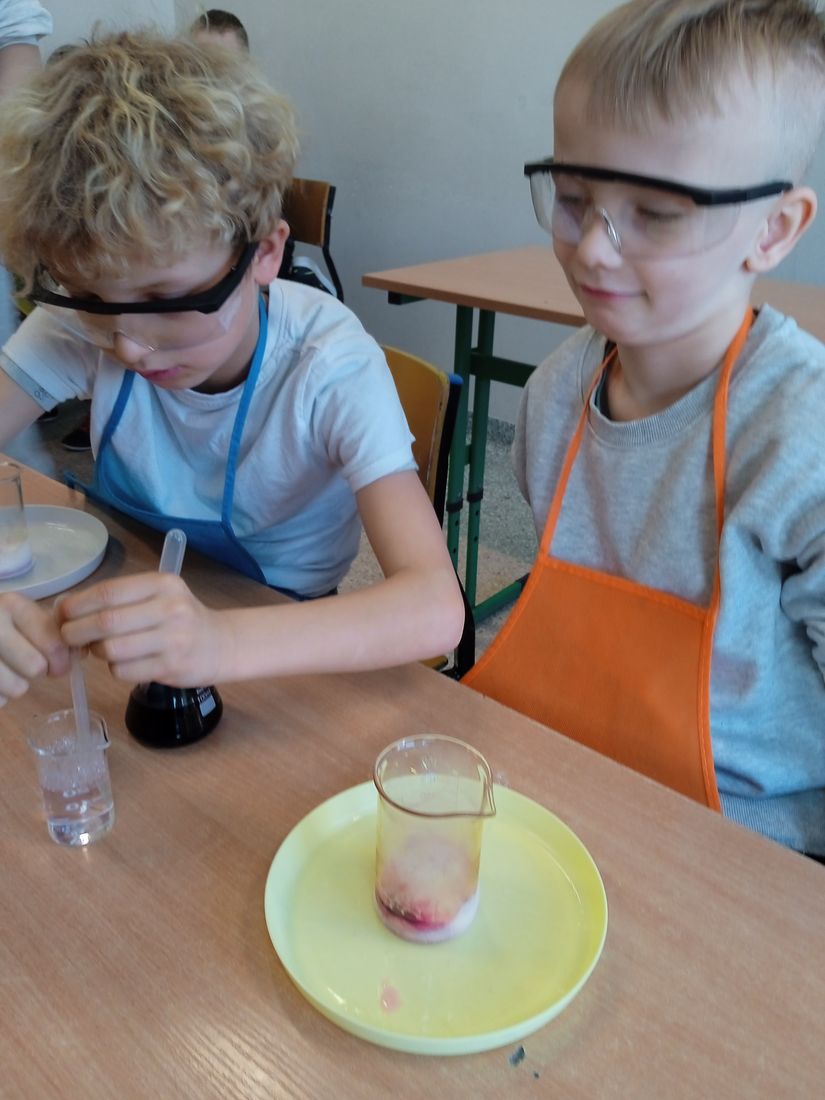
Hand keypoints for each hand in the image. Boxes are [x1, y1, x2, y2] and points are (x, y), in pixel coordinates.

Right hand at [0, 592, 69, 704]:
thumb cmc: (0, 623)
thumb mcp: (25, 615)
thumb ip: (55, 630)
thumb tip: (82, 651)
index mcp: (11, 605)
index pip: (54, 643)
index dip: (62, 659)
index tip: (58, 662)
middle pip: (35, 667)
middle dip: (39, 670)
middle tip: (30, 665)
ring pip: (17, 688)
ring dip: (17, 685)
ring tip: (8, 670)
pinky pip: (0, 700)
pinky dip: (0, 695)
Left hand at [57, 572, 227, 686]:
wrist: (222, 644)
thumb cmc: (181, 619)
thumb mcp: (159, 596)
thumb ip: (119, 600)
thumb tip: (65, 610)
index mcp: (162, 584)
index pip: (108, 592)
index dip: (77, 604)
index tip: (62, 614)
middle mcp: (170, 608)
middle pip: (106, 622)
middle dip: (77, 631)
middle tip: (68, 637)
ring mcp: (173, 639)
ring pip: (112, 649)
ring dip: (98, 652)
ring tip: (102, 650)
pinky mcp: (172, 667)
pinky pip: (124, 671)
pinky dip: (116, 669)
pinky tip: (126, 663)